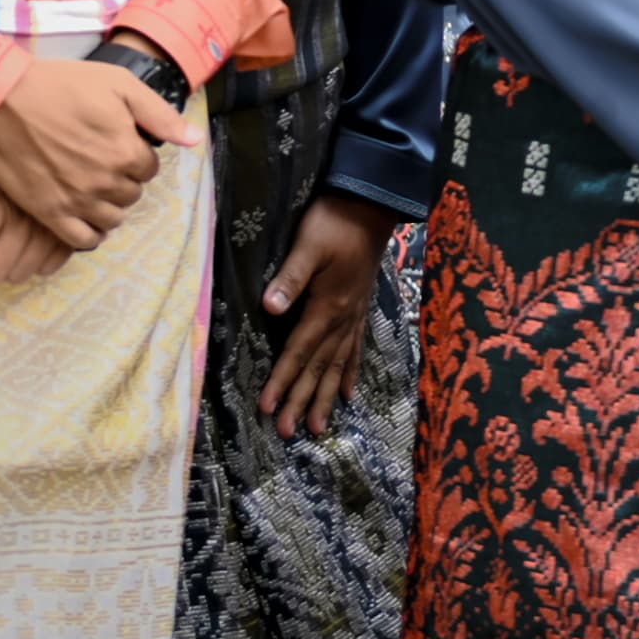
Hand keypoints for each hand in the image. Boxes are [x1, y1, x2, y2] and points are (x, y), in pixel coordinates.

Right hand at [0, 49, 196, 252]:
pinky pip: (80, 239)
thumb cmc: (63, 85)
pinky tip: (88, 220)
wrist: (4, 98)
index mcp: (127, 151)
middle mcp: (105, 180)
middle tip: (106, 164)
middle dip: (126, 180)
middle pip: (132, 194)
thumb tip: (194, 139)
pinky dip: (91, 235)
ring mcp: (75, 199)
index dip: (139, 157)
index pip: (150, 169)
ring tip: (97, 189)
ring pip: (112, 219)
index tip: (123, 146)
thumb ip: (160, 116)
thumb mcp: (121, 86)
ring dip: (111, 206)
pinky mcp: (46, 210)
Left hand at [255, 191, 395, 437]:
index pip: (300, 351)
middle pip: (320, 367)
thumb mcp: (309, 244)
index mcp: (328, 305)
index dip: (284, 380)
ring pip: (338, 365)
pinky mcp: (359, 308)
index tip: (268, 408)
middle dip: (303, 400)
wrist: (371, 206)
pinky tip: (349, 393)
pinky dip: (350, 373)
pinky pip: (355, 349)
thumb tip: (270, 307)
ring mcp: (354, 315)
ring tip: (319, 426)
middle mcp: (343, 318)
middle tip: (288, 432)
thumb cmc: (334, 222)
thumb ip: (290, 276)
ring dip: (327, 396)